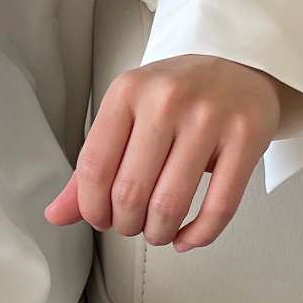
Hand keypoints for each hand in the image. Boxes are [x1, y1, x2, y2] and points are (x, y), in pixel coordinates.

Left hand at [43, 55, 287, 251]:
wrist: (241, 64)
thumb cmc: (178, 94)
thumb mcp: (129, 113)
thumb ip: (94, 164)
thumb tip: (56, 215)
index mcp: (128, 91)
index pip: (94, 166)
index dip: (92, 207)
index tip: (100, 219)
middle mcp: (167, 100)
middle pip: (131, 191)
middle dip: (125, 223)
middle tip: (131, 225)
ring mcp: (209, 118)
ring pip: (171, 203)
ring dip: (158, 232)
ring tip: (157, 231)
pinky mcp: (246, 137)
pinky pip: (219, 207)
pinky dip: (198, 235)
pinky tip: (187, 238)